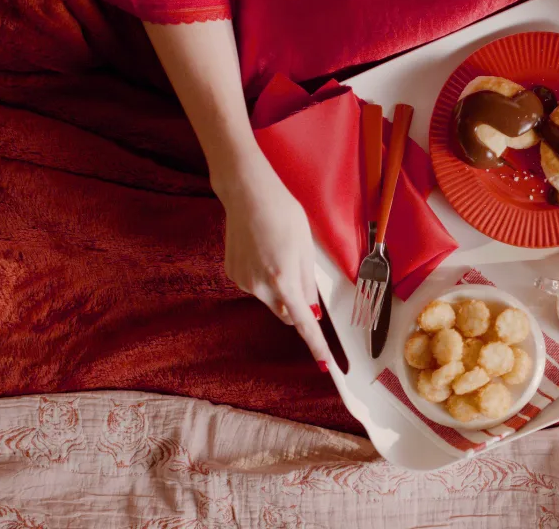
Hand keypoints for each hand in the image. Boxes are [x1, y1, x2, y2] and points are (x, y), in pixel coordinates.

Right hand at [215, 158, 330, 366]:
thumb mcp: (306, 248)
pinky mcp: (232, 273)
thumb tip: (309, 309)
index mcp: (284, 280)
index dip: (316, 345)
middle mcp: (260, 287)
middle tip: (299, 272)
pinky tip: (261, 250)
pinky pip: (254, 285)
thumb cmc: (284, 214)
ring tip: (277, 251)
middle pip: (286, 311)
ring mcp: (243, 281)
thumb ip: (307, 283)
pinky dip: (262, 276)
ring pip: (270, 298)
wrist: (247, 194)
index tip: (326, 364)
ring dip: (278, 286)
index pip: (305, 323)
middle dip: (296, 304)